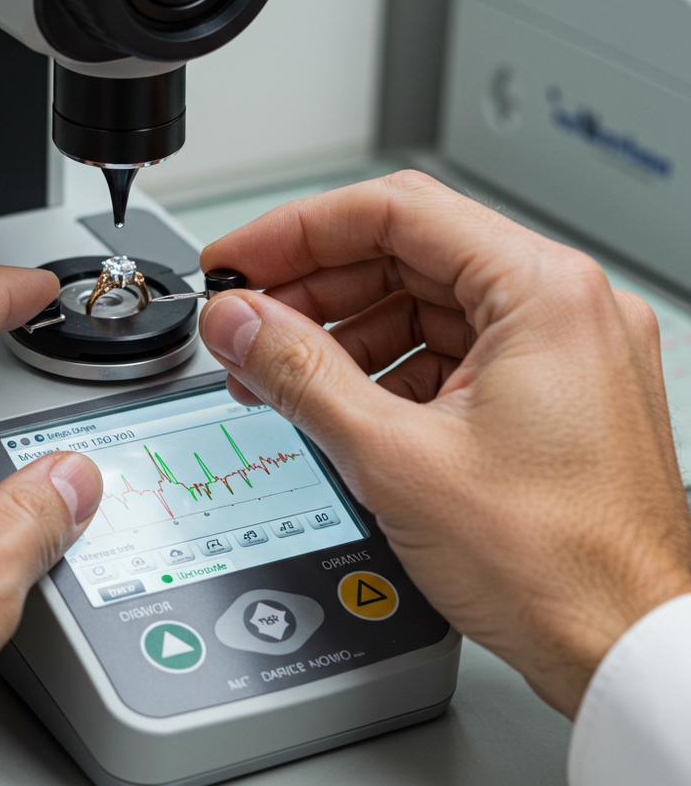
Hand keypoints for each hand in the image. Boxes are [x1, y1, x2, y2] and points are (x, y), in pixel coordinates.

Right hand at [199, 171, 690, 716]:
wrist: (626, 651)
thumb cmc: (557, 565)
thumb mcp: (394, 457)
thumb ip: (299, 372)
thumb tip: (238, 321)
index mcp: (542, 292)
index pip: (393, 214)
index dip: (296, 232)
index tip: (239, 260)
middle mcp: (559, 306)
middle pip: (405, 255)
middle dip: (312, 288)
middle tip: (245, 319)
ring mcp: (556, 349)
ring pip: (421, 304)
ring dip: (341, 331)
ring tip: (276, 369)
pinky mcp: (544, 392)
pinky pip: (445, 351)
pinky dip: (382, 368)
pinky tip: (334, 399)